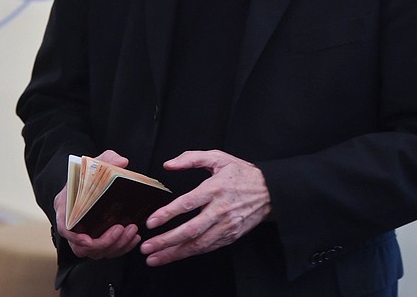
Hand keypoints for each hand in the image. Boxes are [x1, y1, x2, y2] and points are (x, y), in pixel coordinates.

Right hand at [52, 149, 141, 259]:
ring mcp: (84, 234)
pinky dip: (121, 248)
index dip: (75, 238)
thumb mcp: (96, 161)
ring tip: (132, 231)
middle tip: (122, 229)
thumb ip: (107, 159)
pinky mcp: (96, 239)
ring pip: (96, 252)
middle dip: (104, 242)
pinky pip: (107, 251)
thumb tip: (122, 162)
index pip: (64, 228)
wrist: (88, 180)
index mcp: (65, 207)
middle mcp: (72, 225)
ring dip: (116, 246)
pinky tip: (134, 238)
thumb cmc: (88, 172)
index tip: (89, 240)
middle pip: (82, 247)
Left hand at [140, 150, 270, 266]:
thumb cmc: (241, 173)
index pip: (188, 203)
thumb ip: (191, 158)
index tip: (151, 222)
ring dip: (174, 253)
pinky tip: (175, 255)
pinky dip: (190, 253)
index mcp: (215, 188)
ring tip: (154, 258)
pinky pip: (208, 248)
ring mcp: (227, 226)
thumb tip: (168, 164)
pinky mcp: (231, 236)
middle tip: (146, 247)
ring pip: (198, 244)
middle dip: (166, 241)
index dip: (168, 214)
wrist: (269, 191)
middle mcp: (221, 210)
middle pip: (190, 230)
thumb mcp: (218, 157)